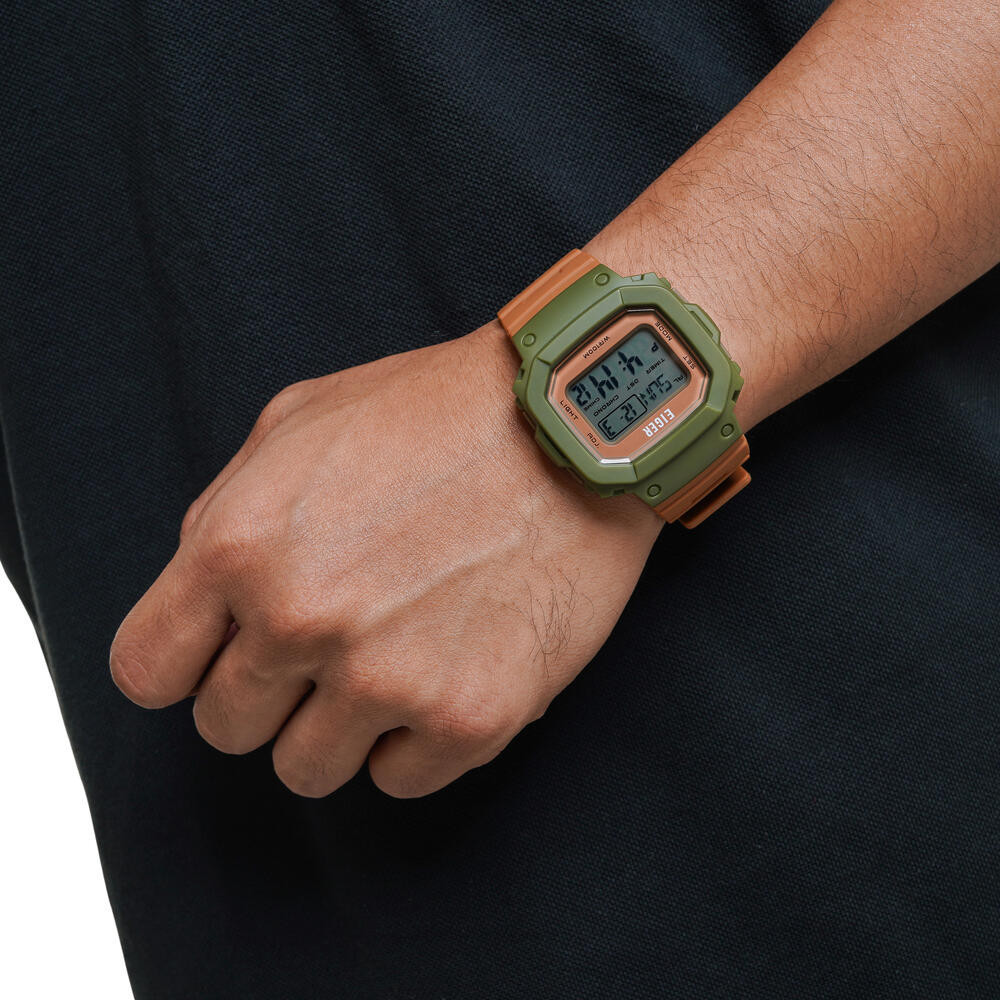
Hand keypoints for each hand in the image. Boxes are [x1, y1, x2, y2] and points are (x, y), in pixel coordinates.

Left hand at [110, 322, 661, 797]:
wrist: (573, 426)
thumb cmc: (436, 413)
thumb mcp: (296, 423)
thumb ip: (224, 514)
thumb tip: (203, 602)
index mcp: (241, 548)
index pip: (147, 672)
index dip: (184, 664)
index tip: (222, 654)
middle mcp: (302, 622)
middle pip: (227, 728)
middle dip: (266, 691)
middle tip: (329, 641)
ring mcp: (388, 679)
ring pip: (307, 770)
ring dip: (338, 724)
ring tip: (391, 658)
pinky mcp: (470, 716)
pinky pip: (399, 779)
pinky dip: (414, 740)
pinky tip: (445, 672)